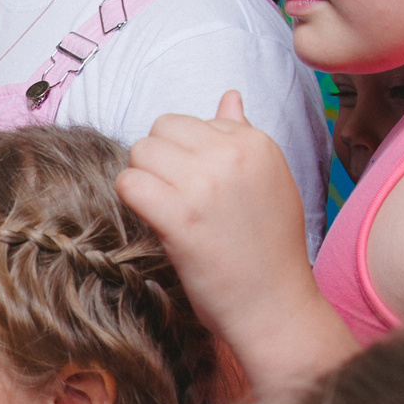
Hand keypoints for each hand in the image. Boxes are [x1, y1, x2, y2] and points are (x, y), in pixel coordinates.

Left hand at [118, 92, 355, 391]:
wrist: (274, 306)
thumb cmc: (267, 249)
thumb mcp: (268, 182)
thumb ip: (243, 136)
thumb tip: (230, 97)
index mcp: (255, 141)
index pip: (189, 122)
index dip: (182, 156)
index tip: (197, 190)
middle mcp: (232, 154)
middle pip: (158, 131)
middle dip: (156, 163)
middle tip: (172, 200)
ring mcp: (206, 183)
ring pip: (139, 153)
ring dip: (142, 182)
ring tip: (165, 212)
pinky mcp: (181, 216)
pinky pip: (129, 184)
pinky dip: (132, 201)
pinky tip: (152, 221)